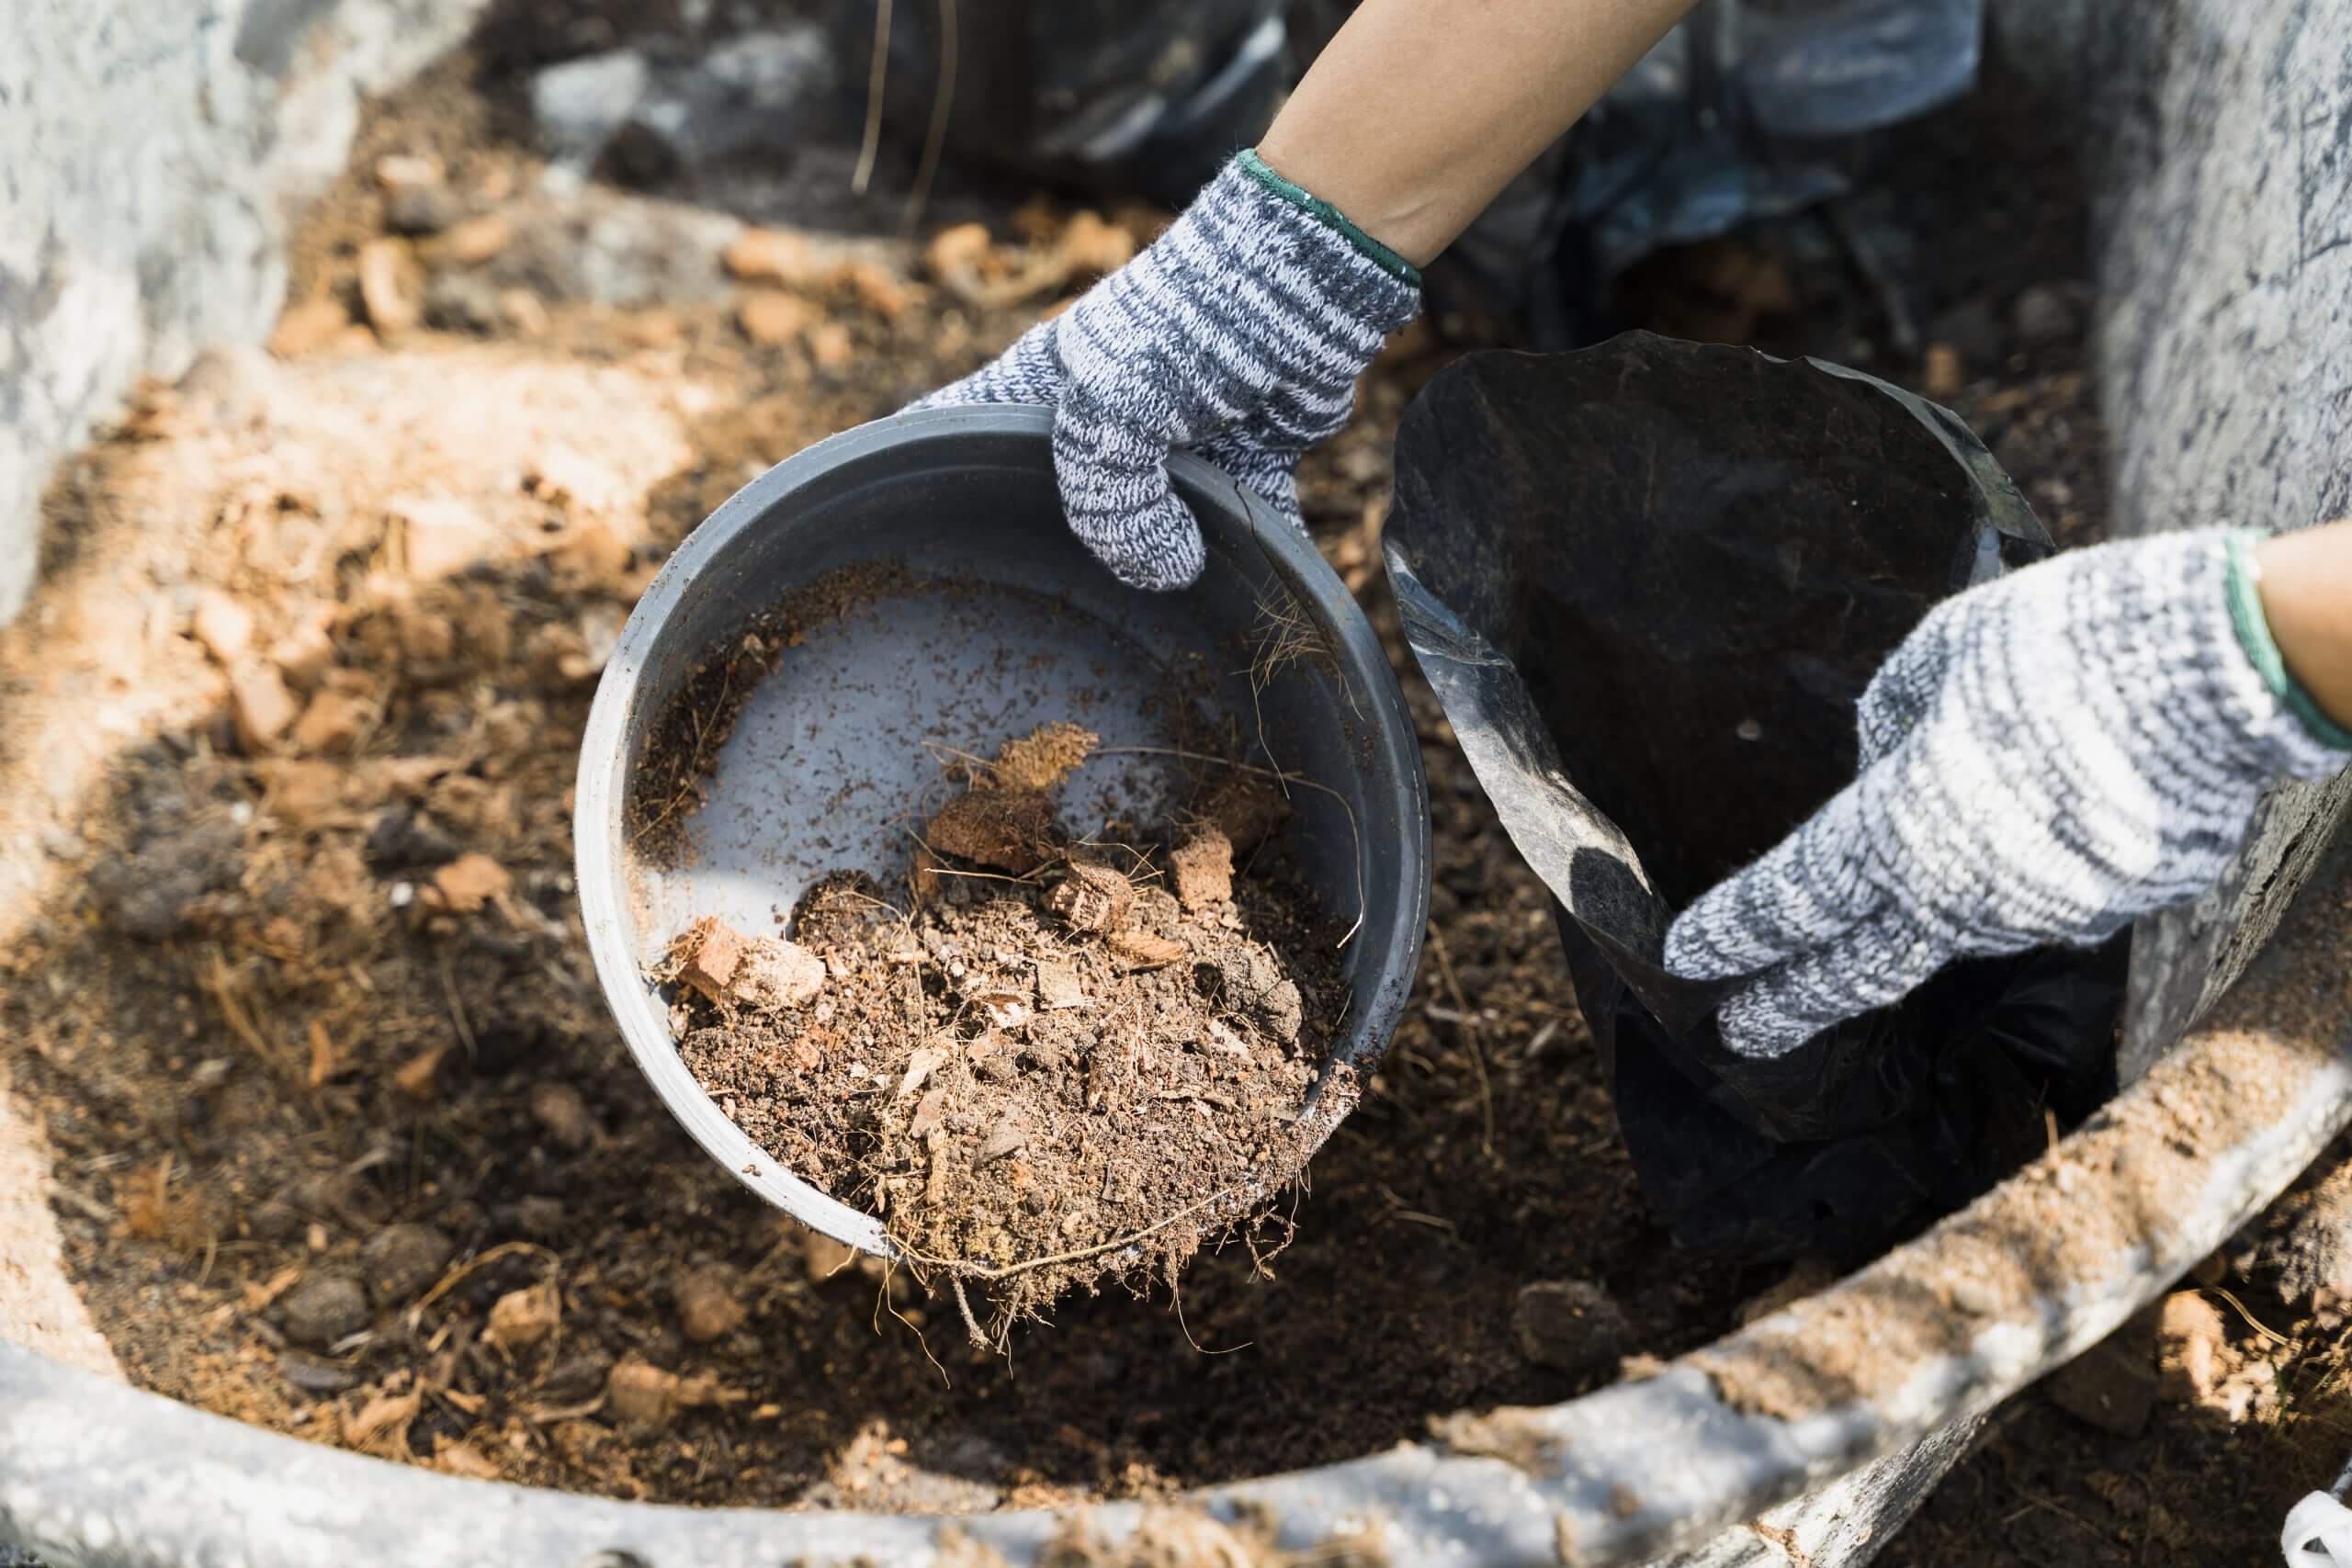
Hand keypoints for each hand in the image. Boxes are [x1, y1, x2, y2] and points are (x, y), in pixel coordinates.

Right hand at [907, 152, 1418, 589]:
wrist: (1301, 284)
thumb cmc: (1181, 330)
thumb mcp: (1113, 414)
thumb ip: (1110, 506)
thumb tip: (1163, 575)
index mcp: (1040, 393)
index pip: (952, 428)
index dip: (913, 471)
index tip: (887, 531)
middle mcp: (1099, 420)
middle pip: (1058, 503)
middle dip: (1057, 558)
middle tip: (1037, 623)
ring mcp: (1171, 441)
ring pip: (1153, 526)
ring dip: (1164, 568)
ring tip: (1152, 630)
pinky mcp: (1243, 456)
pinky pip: (1241, 521)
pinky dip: (1253, 553)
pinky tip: (1252, 599)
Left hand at [1665, 527, 2350, 1057]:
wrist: (2219, 673)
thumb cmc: (2060, 645)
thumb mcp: (1940, 654)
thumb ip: (1890, 721)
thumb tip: (1883, 764)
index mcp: (1896, 830)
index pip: (1790, 901)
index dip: (1732, 933)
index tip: (1686, 959)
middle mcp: (1960, 895)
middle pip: (1856, 969)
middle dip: (1793, 1003)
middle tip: (1742, 1031)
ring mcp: (2041, 914)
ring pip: (1956, 924)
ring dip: (1924, 909)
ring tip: (1919, 867)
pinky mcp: (2112, 908)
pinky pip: (2037, 895)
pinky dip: (2017, 873)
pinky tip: (2038, 822)